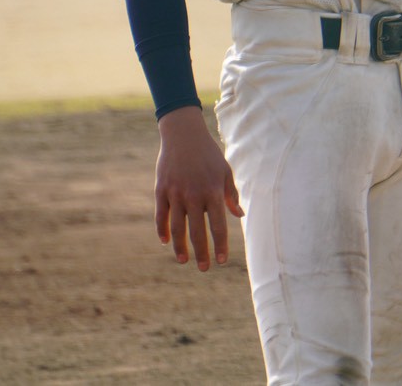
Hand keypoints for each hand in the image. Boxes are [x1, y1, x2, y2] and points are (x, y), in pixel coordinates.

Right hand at [153, 105, 243, 270]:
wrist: (183, 134)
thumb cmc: (208, 154)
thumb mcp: (224, 171)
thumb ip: (230, 194)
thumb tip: (239, 215)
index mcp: (212, 191)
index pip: (217, 226)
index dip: (220, 245)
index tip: (222, 261)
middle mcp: (193, 195)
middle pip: (197, 232)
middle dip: (201, 253)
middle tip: (204, 268)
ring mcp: (175, 193)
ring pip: (177, 228)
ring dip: (180, 247)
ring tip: (184, 260)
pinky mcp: (161, 190)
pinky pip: (161, 216)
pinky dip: (162, 230)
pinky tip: (166, 241)